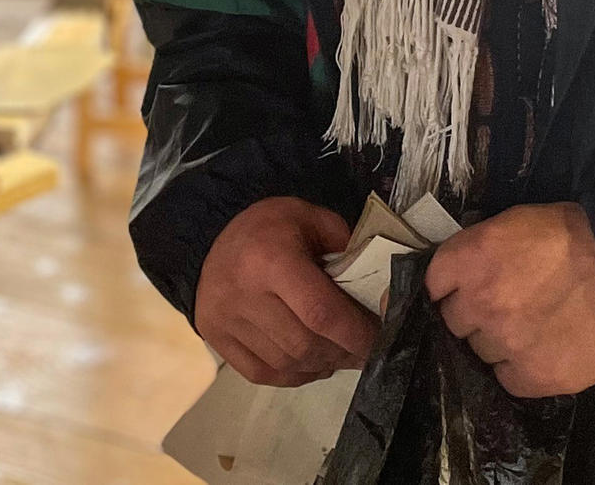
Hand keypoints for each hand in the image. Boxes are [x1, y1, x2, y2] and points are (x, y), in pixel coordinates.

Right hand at [195, 196, 379, 387]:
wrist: (214, 238)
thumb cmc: (271, 227)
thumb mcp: (312, 218)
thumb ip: (346, 249)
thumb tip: (376, 292)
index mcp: (270, 259)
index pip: (320, 312)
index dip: (355, 333)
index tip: (380, 340)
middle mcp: (243, 294)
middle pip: (305, 344)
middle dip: (343, 353)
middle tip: (365, 350)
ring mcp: (225, 321)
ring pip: (287, 363)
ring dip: (322, 365)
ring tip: (341, 355)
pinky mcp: (216, 339)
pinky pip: (263, 373)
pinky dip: (295, 375)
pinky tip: (313, 363)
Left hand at [425, 202, 594, 398]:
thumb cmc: (572, 237)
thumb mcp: (515, 223)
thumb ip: (476, 249)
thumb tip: (454, 274)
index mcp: (471, 259)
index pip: (433, 285)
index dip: (449, 287)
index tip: (463, 289)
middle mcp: (479, 304)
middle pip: (453, 322)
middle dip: (472, 315)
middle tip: (505, 305)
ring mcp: (504, 344)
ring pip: (479, 353)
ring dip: (497, 342)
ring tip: (531, 326)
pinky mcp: (531, 377)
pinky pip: (507, 379)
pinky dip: (520, 368)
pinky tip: (542, 349)